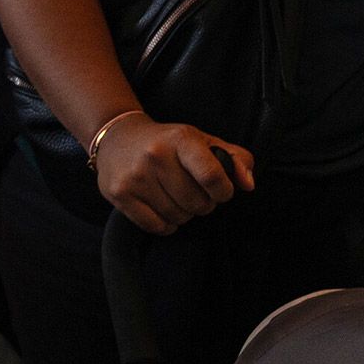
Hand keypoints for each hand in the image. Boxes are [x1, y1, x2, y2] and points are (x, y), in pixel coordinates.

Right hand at [95, 118, 253, 234]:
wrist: (116, 137)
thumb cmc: (167, 142)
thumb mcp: (202, 141)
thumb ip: (235, 158)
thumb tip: (248, 184)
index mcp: (180, 139)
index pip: (212, 176)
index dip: (224, 191)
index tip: (220, 190)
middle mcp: (155, 156)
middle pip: (197, 203)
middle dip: (202, 203)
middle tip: (192, 191)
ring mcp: (135, 176)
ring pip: (178, 217)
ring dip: (183, 213)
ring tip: (174, 196)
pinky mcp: (119, 194)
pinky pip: (156, 226)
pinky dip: (165, 224)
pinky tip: (161, 207)